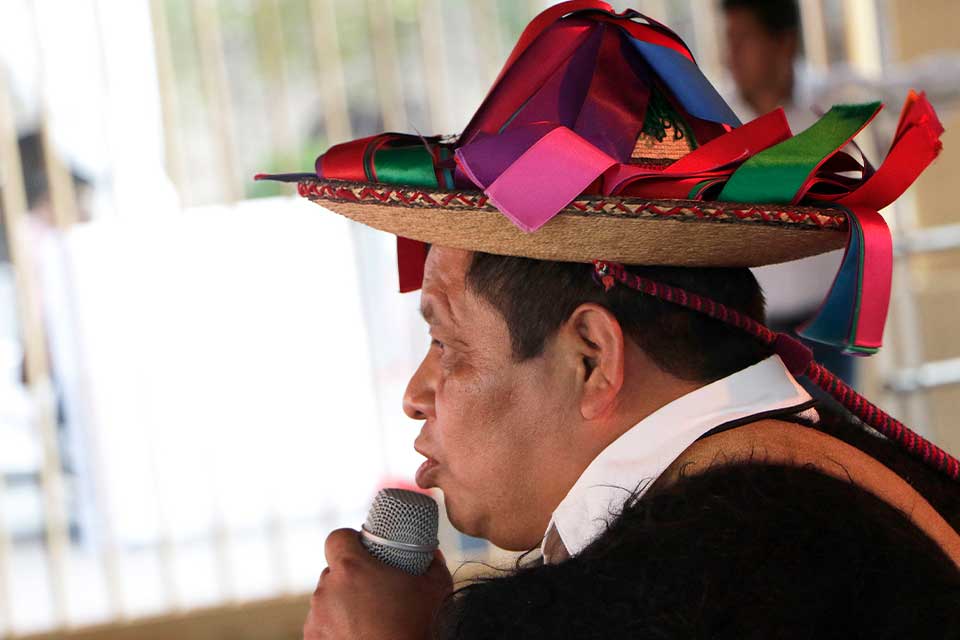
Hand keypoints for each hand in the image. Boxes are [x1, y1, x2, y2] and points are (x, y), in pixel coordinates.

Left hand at [304, 528, 452, 639]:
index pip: (337, 538)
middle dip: (350, 577)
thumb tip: (432, 554)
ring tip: (367, 618)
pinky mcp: (313, 639)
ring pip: (327, 598)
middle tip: (373, 591)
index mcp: (352, 569)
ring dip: (342, 603)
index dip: (350, 542)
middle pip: (334, 571)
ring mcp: (317, 617)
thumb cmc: (415, 629)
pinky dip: (334, 626)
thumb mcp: (435, 589)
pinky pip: (321, 623)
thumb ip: (432, 563)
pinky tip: (356, 634)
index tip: (364, 552)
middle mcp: (327, 590)